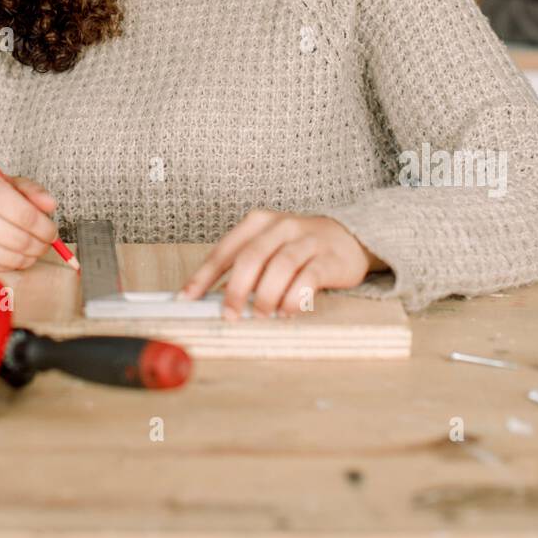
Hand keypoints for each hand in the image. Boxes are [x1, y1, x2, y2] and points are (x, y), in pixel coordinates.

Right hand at [0, 170, 59, 272]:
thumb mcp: (9, 184)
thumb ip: (33, 191)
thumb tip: (51, 206)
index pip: (24, 214)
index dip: (44, 227)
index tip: (52, 232)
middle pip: (18, 239)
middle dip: (40, 245)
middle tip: (46, 243)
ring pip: (8, 258)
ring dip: (29, 258)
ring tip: (33, 250)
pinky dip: (12, 266)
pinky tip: (15, 256)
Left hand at [178, 211, 388, 318]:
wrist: (349, 236)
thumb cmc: (299, 247)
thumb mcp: (269, 248)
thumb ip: (246, 268)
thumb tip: (216, 299)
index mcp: (258, 222)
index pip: (225, 250)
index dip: (204, 276)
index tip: (188, 299)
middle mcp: (281, 226)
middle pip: (251, 257)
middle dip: (236, 289)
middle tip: (229, 315)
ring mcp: (307, 239)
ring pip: (280, 266)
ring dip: (266, 296)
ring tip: (260, 315)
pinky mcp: (329, 257)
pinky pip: (309, 278)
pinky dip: (294, 298)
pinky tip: (287, 311)